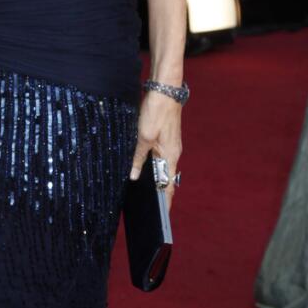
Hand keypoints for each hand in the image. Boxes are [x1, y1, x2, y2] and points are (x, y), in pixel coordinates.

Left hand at [129, 88, 182, 210]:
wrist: (165, 90)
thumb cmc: (156, 112)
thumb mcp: (143, 137)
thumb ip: (138, 158)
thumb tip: (134, 176)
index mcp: (171, 156)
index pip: (169, 186)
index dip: (165, 202)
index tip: (161, 217)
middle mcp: (173, 152)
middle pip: (166, 177)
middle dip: (158, 192)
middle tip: (146, 207)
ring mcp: (170, 145)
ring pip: (161, 166)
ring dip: (154, 177)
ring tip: (142, 190)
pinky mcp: (165, 137)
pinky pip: (159, 156)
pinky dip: (151, 164)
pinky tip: (141, 166)